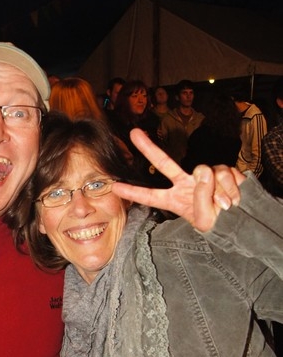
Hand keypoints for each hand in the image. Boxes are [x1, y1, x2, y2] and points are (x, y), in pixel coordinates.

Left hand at [114, 128, 244, 230]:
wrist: (242, 221)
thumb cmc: (219, 224)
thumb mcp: (206, 219)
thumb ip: (202, 196)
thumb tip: (205, 171)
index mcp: (175, 200)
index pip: (151, 196)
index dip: (134, 192)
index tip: (115, 187)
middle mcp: (185, 184)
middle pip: (164, 163)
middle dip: (148, 147)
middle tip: (133, 133)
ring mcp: (202, 176)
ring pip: (206, 172)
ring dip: (218, 191)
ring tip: (225, 205)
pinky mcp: (221, 171)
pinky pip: (224, 173)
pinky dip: (231, 187)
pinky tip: (234, 198)